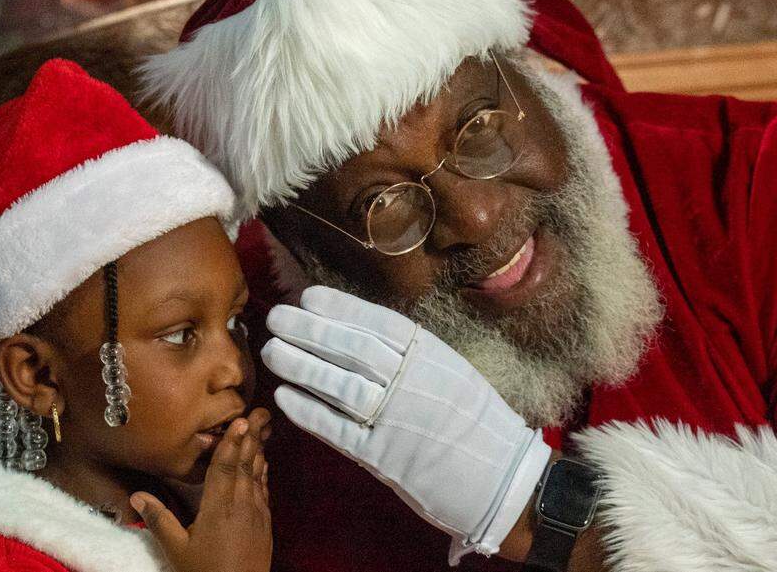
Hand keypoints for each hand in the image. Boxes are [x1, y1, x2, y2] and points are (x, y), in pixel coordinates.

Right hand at [132, 408, 271, 571]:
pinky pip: (264, 490)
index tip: (240, 420)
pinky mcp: (265, 523)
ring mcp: (257, 513)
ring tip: (261, 428)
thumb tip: (137, 495)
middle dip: (251, 437)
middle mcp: (241, 505)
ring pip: (257, 474)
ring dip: (259, 450)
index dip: (232, 443)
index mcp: (218, 507)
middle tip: (259, 412)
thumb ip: (159, 520)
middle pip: (246, 464)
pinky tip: (262, 463)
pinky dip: (263, 472)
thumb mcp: (176, 549)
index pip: (225, 468)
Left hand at [263, 286, 549, 560]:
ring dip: (302, 366)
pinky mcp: (384, 456)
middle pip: (352, 348)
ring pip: (340, 385)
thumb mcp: (452, 373)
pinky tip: (283, 397)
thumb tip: (363, 332)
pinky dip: (308, 412)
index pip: (378, 323)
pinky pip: (339, 430)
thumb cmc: (477, 423)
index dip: (340, 308)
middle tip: (275, 316)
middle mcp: (412, 381)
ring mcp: (397, 418)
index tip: (307, 296)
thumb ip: (413, 355)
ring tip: (271, 351)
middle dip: (310, 330)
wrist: (504, 480)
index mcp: (432, 356)